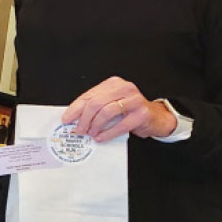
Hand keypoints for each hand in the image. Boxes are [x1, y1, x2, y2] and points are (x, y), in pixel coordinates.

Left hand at [61, 76, 176, 141]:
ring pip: (106, 112)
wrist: (155, 117)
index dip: (75, 109)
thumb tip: (73, 118)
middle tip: (79, 130)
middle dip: (84, 119)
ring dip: (95, 125)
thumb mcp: (111, 104)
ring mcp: (134, 100)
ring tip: (90, 133)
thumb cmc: (129, 111)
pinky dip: (107, 133)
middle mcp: (124, 88)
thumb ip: (95, 107)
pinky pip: (120, 125)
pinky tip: (100, 137)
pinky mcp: (142, 113)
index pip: (89, 95)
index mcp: (113, 84)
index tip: (66, 119)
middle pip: (96, 103)